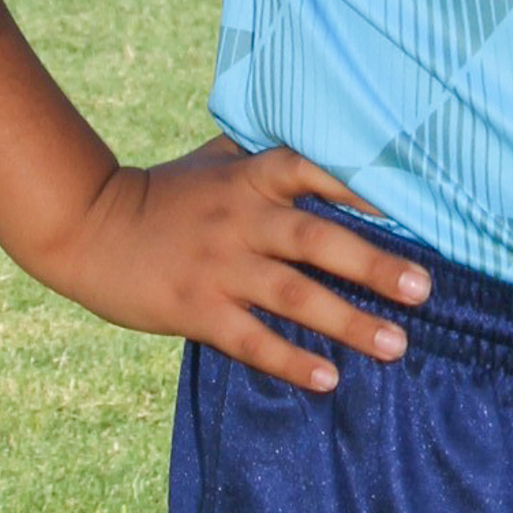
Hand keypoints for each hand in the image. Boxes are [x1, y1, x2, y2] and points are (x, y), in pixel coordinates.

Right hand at [50, 139, 432, 391]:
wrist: (88, 226)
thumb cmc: (166, 192)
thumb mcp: (217, 158)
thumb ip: (267, 151)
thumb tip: (331, 133)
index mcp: (250, 178)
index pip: (316, 172)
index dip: (365, 187)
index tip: (417, 204)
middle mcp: (241, 220)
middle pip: (316, 240)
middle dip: (373, 264)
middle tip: (424, 288)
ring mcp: (219, 267)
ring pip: (294, 296)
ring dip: (348, 321)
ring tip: (396, 344)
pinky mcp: (196, 309)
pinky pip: (251, 340)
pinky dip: (290, 360)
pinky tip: (327, 379)